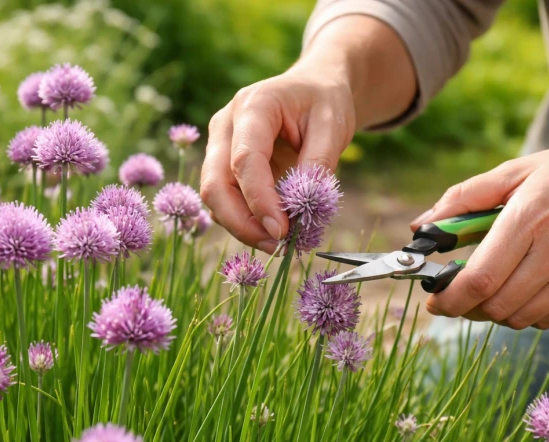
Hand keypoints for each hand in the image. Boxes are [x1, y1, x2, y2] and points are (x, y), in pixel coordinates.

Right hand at [200, 66, 355, 251]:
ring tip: (278, 243)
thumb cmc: (324, 102)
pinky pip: (225, 200)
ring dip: (242, 227)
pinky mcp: (223, 165)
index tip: (281, 232)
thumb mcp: (334, 125)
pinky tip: (271, 231)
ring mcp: (219, 146)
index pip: (244, 161)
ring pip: (215, 197)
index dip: (259, 201)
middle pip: (214, 183)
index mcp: (253, 106)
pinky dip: (244, 221)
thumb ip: (318, 163)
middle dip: (241, 222)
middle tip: (276, 247)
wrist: (313, 88)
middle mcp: (225, 125)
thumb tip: (304, 205)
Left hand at [412, 137, 548, 328]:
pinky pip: (545, 320)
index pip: (479, 279)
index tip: (433, 300)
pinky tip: (523, 288)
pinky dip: (524, 313)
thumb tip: (421, 225)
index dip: (449, 298)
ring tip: (490, 288)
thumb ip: (465, 197)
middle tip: (456, 295)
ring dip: (493, 311)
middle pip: (495, 306)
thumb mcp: (519, 170)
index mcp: (531, 217)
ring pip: (517, 318)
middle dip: (466, 307)